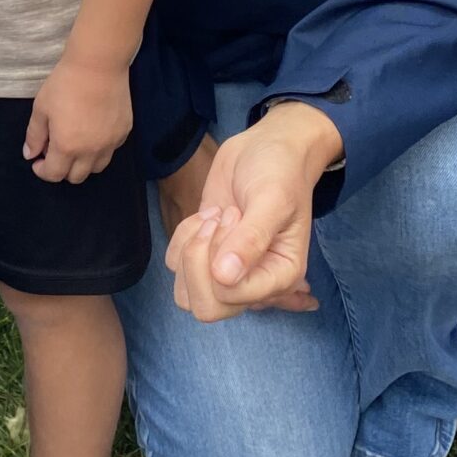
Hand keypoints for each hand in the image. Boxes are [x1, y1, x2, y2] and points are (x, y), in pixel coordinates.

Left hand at [24, 49, 131, 184]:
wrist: (99, 64)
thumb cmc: (65, 84)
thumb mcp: (42, 108)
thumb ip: (35, 135)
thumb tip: (30, 154)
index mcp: (67, 146)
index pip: (54, 174)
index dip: (42, 170)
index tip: (38, 160)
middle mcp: (91, 151)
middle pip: (76, 177)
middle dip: (62, 169)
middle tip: (54, 151)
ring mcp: (110, 143)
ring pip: (96, 168)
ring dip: (82, 164)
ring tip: (75, 145)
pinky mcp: (123, 132)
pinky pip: (110, 151)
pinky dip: (99, 150)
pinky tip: (92, 132)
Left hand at [166, 109, 337, 323]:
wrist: (268, 148)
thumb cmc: (280, 171)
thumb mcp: (272, 200)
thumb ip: (251, 240)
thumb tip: (224, 277)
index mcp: (279, 278)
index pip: (231, 300)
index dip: (218, 264)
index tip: (235, 219)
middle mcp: (253, 283)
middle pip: (205, 308)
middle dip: (198, 262)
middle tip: (218, 221)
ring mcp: (226, 272)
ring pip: (185, 293)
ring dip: (190, 249)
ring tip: (215, 216)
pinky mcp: (205, 253)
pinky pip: (175, 263)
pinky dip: (183, 235)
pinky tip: (208, 213)